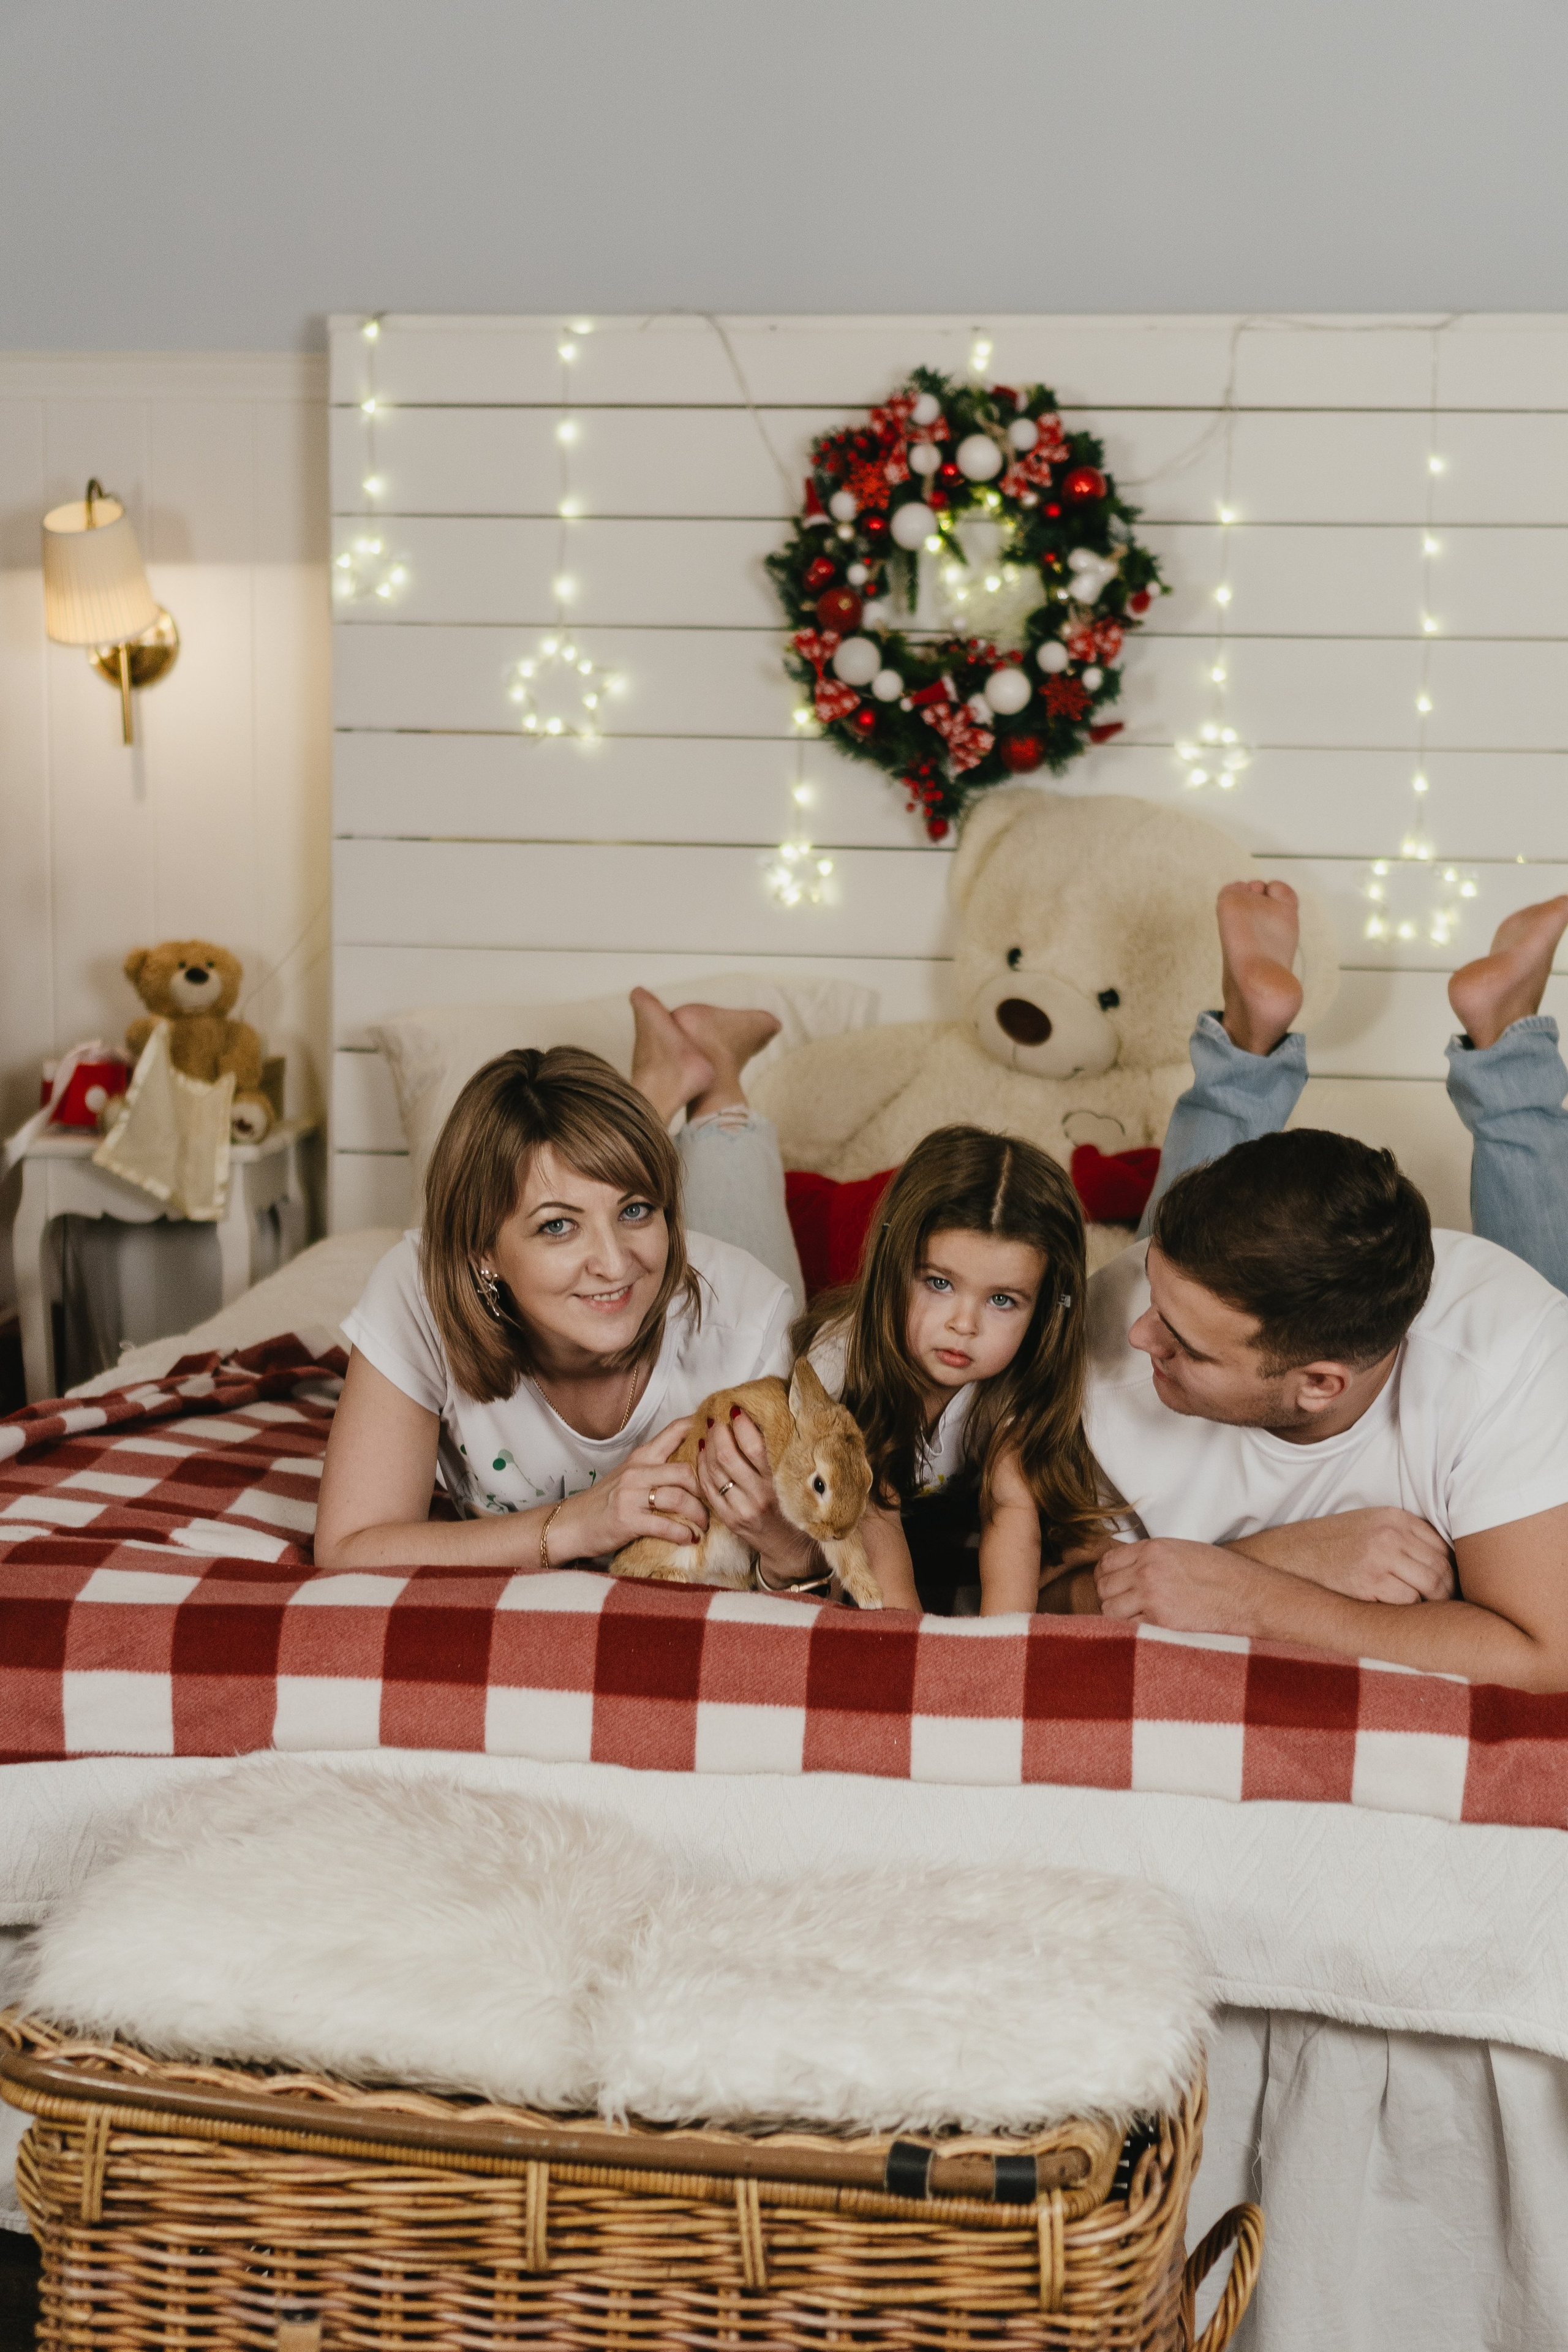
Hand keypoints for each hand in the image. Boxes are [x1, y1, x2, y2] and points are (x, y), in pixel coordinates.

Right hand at [553, 1420, 706, 1558]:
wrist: (572, 1523)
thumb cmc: (605, 1501)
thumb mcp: (629, 1474)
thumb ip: (657, 1466)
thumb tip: (694, 1465)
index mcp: (641, 1456)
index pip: (674, 1432)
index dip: (700, 1430)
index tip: (720, 1437)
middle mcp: (637, 1471)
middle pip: (685, 1470)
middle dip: (707, 1488)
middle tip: (715, 1502)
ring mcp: (632, 1495)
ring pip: (679, 1497)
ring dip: (698, 1514)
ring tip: (704, 1524)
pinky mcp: (628, 1520)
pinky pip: (666, 1525)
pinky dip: (683, 1534)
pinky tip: (690, 1539)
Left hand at [697, 1410, 816, 1585]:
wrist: (793, 1548)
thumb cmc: (801, 1506)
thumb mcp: (800, 1479)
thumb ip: (788, 1452)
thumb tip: (772, 1417)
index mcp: (781, 1482)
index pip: (753, 1446)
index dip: (741, 1424)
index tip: (738, 1411)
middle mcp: (760, 1496)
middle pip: (728, 1456)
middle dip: (720, 1432)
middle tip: (719, 1419)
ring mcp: (742, 1510)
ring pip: (714, 1470)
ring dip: (709, 1446)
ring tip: (711, 1432)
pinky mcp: (730, 1520)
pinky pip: (708, 1488)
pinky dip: (702, 1467)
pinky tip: (704, 1453)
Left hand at [1096, 1538, 1265, 1634]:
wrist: (1251, 1597)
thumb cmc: (1223, 1574)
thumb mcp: (1184, 1551)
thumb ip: (1152, 1559)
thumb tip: (1128, 1572)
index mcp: (1153, 1549)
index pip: (1107, 1562)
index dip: (1105, 1576)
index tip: (1111, 1585)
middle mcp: (1147, 1571)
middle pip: (1103, 1587)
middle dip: (1110, 1597)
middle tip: (1124, 1606)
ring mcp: (1153, 1597)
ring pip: (1110, 1610)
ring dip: (1118, 1617)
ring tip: (1135, 1620)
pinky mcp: (1162, 1624)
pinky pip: (1129, 1630)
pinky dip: (1133, 1633)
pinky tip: (1145, 1632)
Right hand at [1236, 1508, 1454, 1605]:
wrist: (1285, 1556)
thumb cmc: (1327, 1546)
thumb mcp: (1366, 1526)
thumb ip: (1401, 1537)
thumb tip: (1443, 1567)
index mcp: (1393, 1516)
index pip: (1443, 1546)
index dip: (1452, 1571)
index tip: (1450, 1588)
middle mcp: (1390, 1533)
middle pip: (1442, 1567)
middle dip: (1449, 1592)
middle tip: (1447, 1612)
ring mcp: (1380, 1556)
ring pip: (1432, 1586)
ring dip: (1434, 1606)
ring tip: (1429, 1618)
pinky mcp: (1369, 1581)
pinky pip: (1410, 1602)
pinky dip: (1411, 1613)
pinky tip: (1401, 1617)